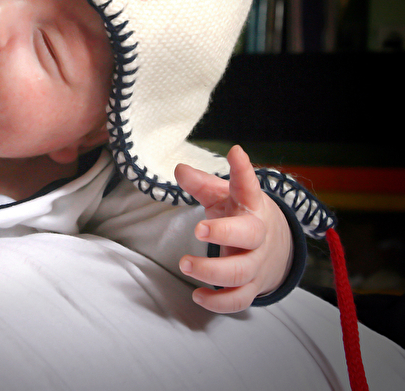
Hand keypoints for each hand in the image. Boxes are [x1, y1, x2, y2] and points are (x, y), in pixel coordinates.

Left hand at [174, 145, 292, 312]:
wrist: (277, 247)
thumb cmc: (241, 215)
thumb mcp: (224, 196)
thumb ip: (201, 184)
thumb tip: (179, 169)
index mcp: (251, 206)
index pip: (249, 186)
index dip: (243, 170)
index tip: (235, 152)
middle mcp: (258, 235)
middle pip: (249, 235)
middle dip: (225, 233)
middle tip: (199, 229)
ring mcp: (256, 263)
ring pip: (240, 272)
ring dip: (212, 272)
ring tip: (185, 264)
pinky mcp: (251, 286)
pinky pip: (239, 300)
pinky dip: (219, 303)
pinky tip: (197, 296)